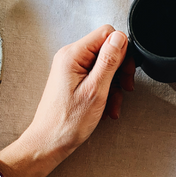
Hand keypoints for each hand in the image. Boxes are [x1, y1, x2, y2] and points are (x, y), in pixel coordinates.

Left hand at [0, 25, 133, 176]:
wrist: (49, 142)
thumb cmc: (67, 122)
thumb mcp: (96, 90)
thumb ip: (109, 61)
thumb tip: (120, 38)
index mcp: (73, 55)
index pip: (106, 33)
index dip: (122, 50)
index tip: (126, 71)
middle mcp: (70, 57)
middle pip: (107, 48)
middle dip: (120, 70)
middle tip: (126, 87)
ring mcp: (71, 68)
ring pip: (104, 65)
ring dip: (114, 85)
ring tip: (113, 104)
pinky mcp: (73, 79)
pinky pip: (97, 76)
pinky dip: (106, 91)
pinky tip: (107, 107)